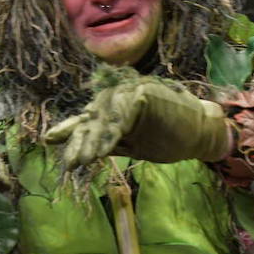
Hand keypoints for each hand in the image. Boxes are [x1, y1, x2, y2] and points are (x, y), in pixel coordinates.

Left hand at [44, 80, 231, 168]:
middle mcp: (123, 94)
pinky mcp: (144, 95)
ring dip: (93, 141)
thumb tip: (77, 151)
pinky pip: (122, 117)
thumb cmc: (174, 133)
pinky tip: (100, 152)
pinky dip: (110, 135)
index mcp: (119, 106)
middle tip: (72, 161)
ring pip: (105, 118)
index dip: (70, 129)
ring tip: (83, 160)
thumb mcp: (136, 143)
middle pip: (94, 117)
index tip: (49, 141)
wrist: (204, 129)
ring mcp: (133, 92)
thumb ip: (110, 143)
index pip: (90, 118)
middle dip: (81, 140)